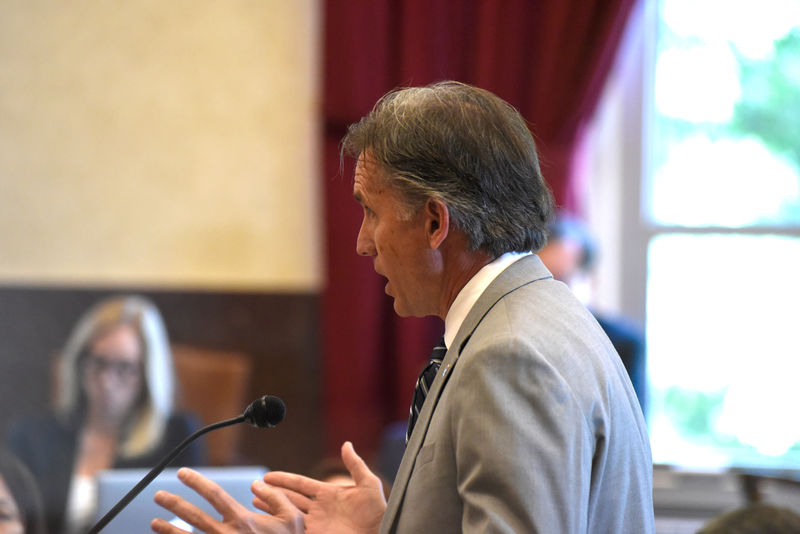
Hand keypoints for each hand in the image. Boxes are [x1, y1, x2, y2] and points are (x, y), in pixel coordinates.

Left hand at [151, 467, 303, 533]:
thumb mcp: (293, 518)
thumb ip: (275, 497)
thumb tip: (257, 483)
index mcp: (243, 520)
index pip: (214, 495)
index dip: (197, 482)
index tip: (182, 473)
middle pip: (194, 516)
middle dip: (174, 503)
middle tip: (158, 495)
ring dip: (168, 530)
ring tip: (154, 522)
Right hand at [258, 441, 385, 533]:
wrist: (380, 532)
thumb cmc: (378, 511)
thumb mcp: (369, 484)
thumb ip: (355, 464)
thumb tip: (346, 444)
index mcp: (328, 494)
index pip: (300, 484)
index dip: (284, 479)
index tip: (267, 475)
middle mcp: (319, 509)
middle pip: (289, 499)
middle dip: (271, 493)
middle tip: (253, 488)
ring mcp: (315, 525)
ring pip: (287, 514)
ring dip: (270, 509)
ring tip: (253, 503)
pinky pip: (294, 530)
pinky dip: (280, 527)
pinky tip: (267, 524)